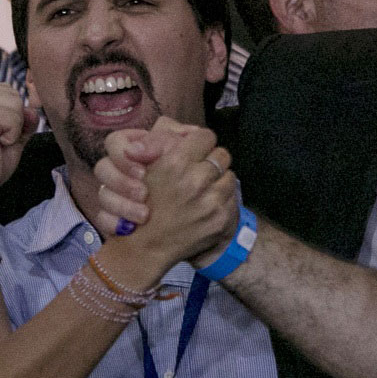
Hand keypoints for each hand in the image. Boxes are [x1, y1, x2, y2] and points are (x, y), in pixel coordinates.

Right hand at [0, 84, 26, 208]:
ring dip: (12, 129)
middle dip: (12, 121)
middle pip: (13, 94)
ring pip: (16, 104)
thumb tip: (33, 110)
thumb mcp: (8, 134)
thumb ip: (22, 118)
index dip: (9, 117)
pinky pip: (15, 118)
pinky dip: (12, 136)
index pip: (7, 90)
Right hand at [96, 119, 238, 270]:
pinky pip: (232, 196)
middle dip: (211, 160)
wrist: (148, 247)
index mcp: (176, 162)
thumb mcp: (145, 167)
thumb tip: (187, 131)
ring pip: (229, 174)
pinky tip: (206, 204)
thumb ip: (165, 143)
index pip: (205, 136)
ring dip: (218, 180)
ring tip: (203, 189)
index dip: (199, 142)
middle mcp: (196, 180)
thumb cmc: (144, 202)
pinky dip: (222, 198)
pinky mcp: (221, 217)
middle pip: (221, 154)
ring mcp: (211, 201)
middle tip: (200, 170)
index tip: (195, 150)